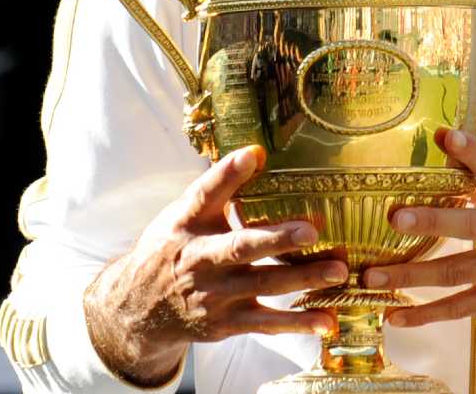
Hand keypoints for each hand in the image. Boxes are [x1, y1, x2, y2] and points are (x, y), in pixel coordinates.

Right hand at [83, 146, 347, 386]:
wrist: (137, 308)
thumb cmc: (173, 248)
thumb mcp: (184, 215)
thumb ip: (219, 186)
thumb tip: (257, 150)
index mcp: (187, 226)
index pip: (204, 196)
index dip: (226, 175)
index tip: (253, 155)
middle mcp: (199, 261)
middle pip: (239, 248)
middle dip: (276, 240)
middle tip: (312, 230)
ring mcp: (214, 296)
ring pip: (262, 286)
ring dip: (302, 279)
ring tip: (339, 271)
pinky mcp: (226, 324)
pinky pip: (265, 323)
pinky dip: (297, 324)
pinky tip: (328, 320)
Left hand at [366, 128, 475, 331]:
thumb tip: (457, 168)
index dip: (472, 153)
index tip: (444, 136)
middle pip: (472, 225)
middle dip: (433, 220)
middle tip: (396, 217)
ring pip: (458, 271)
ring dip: (412, 275)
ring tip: (373, 276)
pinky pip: (463, 307)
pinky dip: (428, 314)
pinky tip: (397, 315)